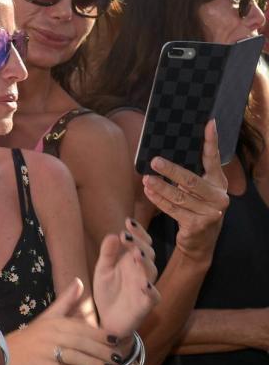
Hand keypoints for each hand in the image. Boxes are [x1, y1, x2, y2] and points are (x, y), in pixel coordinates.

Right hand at [6, 279, 120, 364]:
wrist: (5, 351)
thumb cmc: (30, 335)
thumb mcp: (48, 316)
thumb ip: (65, 300)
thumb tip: (79, 281)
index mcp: (55, 322)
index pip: (82, 328)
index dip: (100, 334)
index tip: (116, 340)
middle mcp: (52, 334)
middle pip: (82, 343)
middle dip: (101, 351)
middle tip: (118, 359)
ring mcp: (46, 351)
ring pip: (75, 357)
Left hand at [92, 219, 160, 338]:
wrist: (108, 320)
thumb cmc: (108, 292)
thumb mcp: (103, 270)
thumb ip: (108, 253)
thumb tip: (113, 234)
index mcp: (131, 261)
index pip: (140, 242)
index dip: (137, 232)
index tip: (127, 221)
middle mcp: (141, 272)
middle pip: (147, 253)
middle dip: (139, 243)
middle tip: (126, 236)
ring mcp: (145, 288)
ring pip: (152, 272)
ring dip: (145, 262)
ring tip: (136, 254)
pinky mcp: (146, 305)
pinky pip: (153, 297)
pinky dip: (151, 290)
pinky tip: (145, 285)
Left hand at [142, 120, 228, 264]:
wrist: (200, 241)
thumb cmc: (196, 207)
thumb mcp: (198, 190)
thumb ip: (190, 174)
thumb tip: (164, 154)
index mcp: (218, 182)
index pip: (214, 159)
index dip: (211, 141)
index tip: (208, 123)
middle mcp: (219, 196)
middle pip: (192, 180)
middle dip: (171, 170)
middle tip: (154, 161)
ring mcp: (210, 212)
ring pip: (180, 196)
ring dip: (160, 187)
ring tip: (145, 178)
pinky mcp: (197, 225)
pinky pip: (173, 210)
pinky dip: (159, 200)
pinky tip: (148, 192)